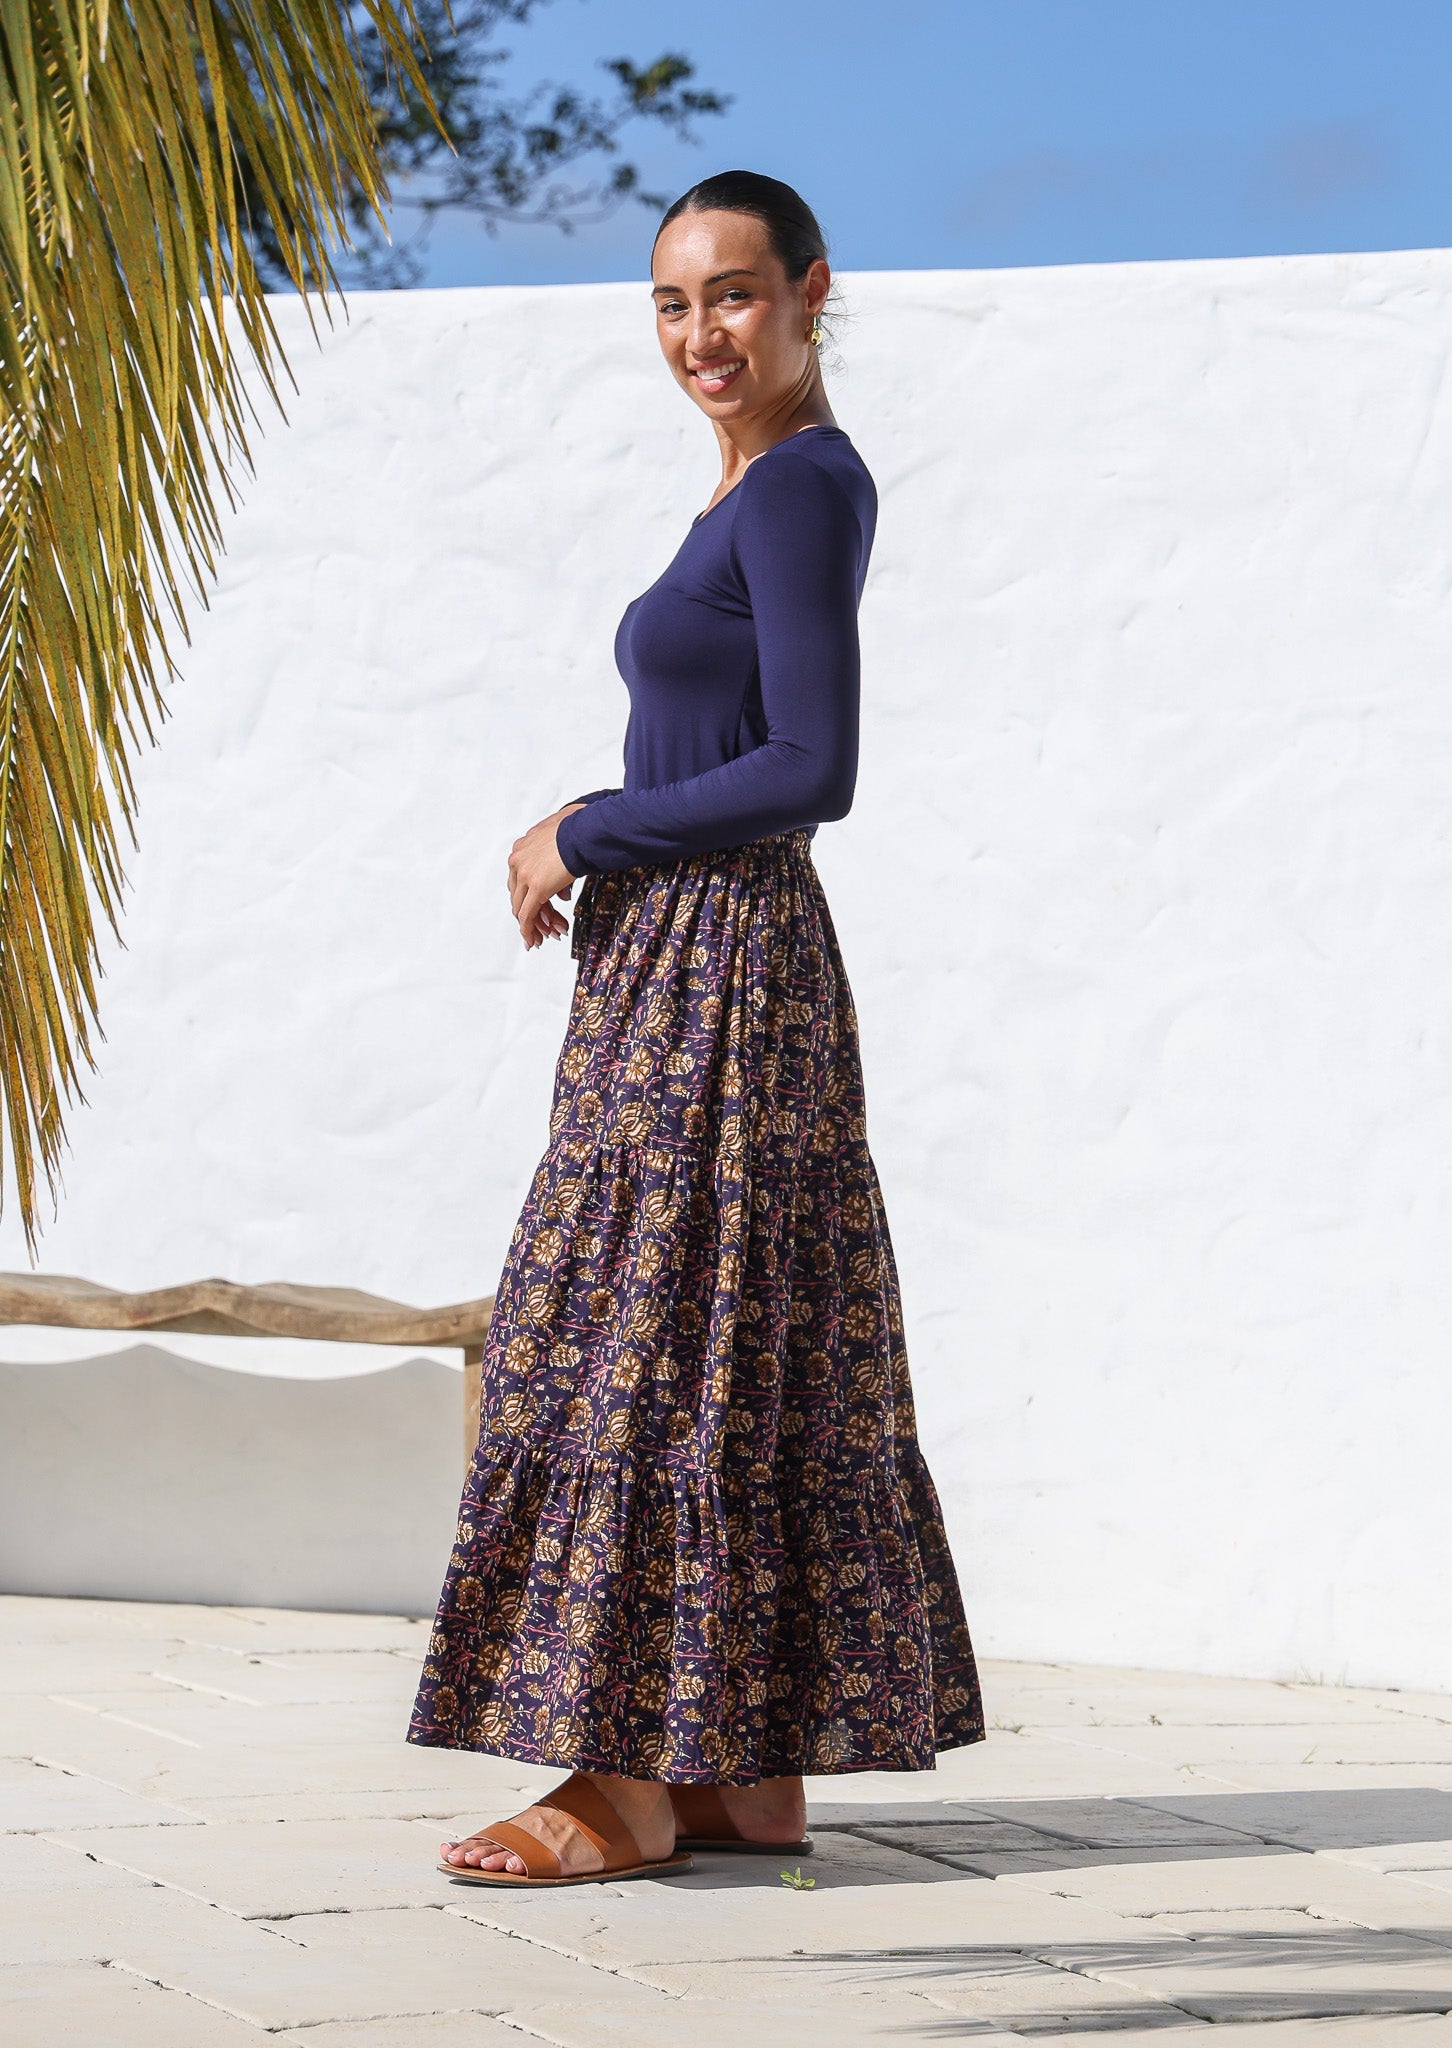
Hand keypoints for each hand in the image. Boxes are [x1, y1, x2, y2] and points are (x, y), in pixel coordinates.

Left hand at [508, 803, 585, 949]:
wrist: (585, 832)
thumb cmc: (580, 828)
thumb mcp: (559, 837)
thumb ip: (553, 850)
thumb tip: (559, 868)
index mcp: (521, 847)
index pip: (519, 879)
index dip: (527, 896)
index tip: (537, 907)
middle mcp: (517, 860)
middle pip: (518, 895)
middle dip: (530, 913)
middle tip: (540, 928)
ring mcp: (525, 874)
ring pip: (522, 907)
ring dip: (533, 925)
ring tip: (542, 938)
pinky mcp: (536, 888)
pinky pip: (527, 915)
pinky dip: (529, 930)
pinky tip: (534, 940)